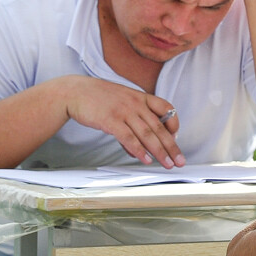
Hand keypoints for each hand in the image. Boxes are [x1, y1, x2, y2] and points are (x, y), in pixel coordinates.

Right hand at [53, 75, 184, 167]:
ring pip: (147, 134)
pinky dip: (138, 150)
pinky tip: (145, 159)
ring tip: (167, 164)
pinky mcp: (111, 120)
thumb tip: (138, 148)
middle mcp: (135, 103)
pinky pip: (128, 138)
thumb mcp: (121, 102)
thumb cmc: (98, 98)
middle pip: (159, 127)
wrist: (75, 91)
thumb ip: (132, 122)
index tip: (176, 137)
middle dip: (171, 146)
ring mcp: (124, 111)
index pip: (166, 108)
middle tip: (179, 160)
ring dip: (159, 151)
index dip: (174, 124)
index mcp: (140, 97)